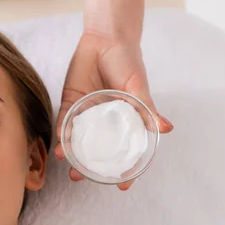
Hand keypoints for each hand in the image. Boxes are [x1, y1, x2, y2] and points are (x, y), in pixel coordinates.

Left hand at [54, 33, 173, 190]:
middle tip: (82, 179)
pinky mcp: (70, 104)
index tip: (123, 185)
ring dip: (73, 156)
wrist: (105, 39)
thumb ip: (146, 108)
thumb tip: (164, 129)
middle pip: (97, 150)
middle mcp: (105, 121)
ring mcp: (87, 114)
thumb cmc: (127, 62)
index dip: (126, 168)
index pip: (126, 149)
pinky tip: (60, 147)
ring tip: (69, 169)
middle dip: (90, 167)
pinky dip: (62, 136)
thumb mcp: (138, 86)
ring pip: (78, 141)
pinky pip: (65, 123)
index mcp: (125, 120)